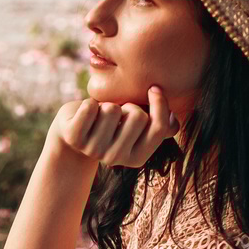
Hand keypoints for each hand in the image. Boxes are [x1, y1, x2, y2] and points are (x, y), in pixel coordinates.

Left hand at [48, 86, 180, 166]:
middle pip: (137, 116)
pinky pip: (90, 108)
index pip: (159, 127)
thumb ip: (160, 125)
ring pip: (112, 109)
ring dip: (107, 104)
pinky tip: (86, 114)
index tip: (153, 89)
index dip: (160, 103)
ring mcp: (93, 150)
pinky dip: (89, 103)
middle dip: (129, 105)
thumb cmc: (113, 124)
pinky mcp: (74, 138)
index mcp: (136, 159)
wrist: (75, 132)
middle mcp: (115, 159)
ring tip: (100, 116)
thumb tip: (174, 122)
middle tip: (118, 113)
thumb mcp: (139, 126)